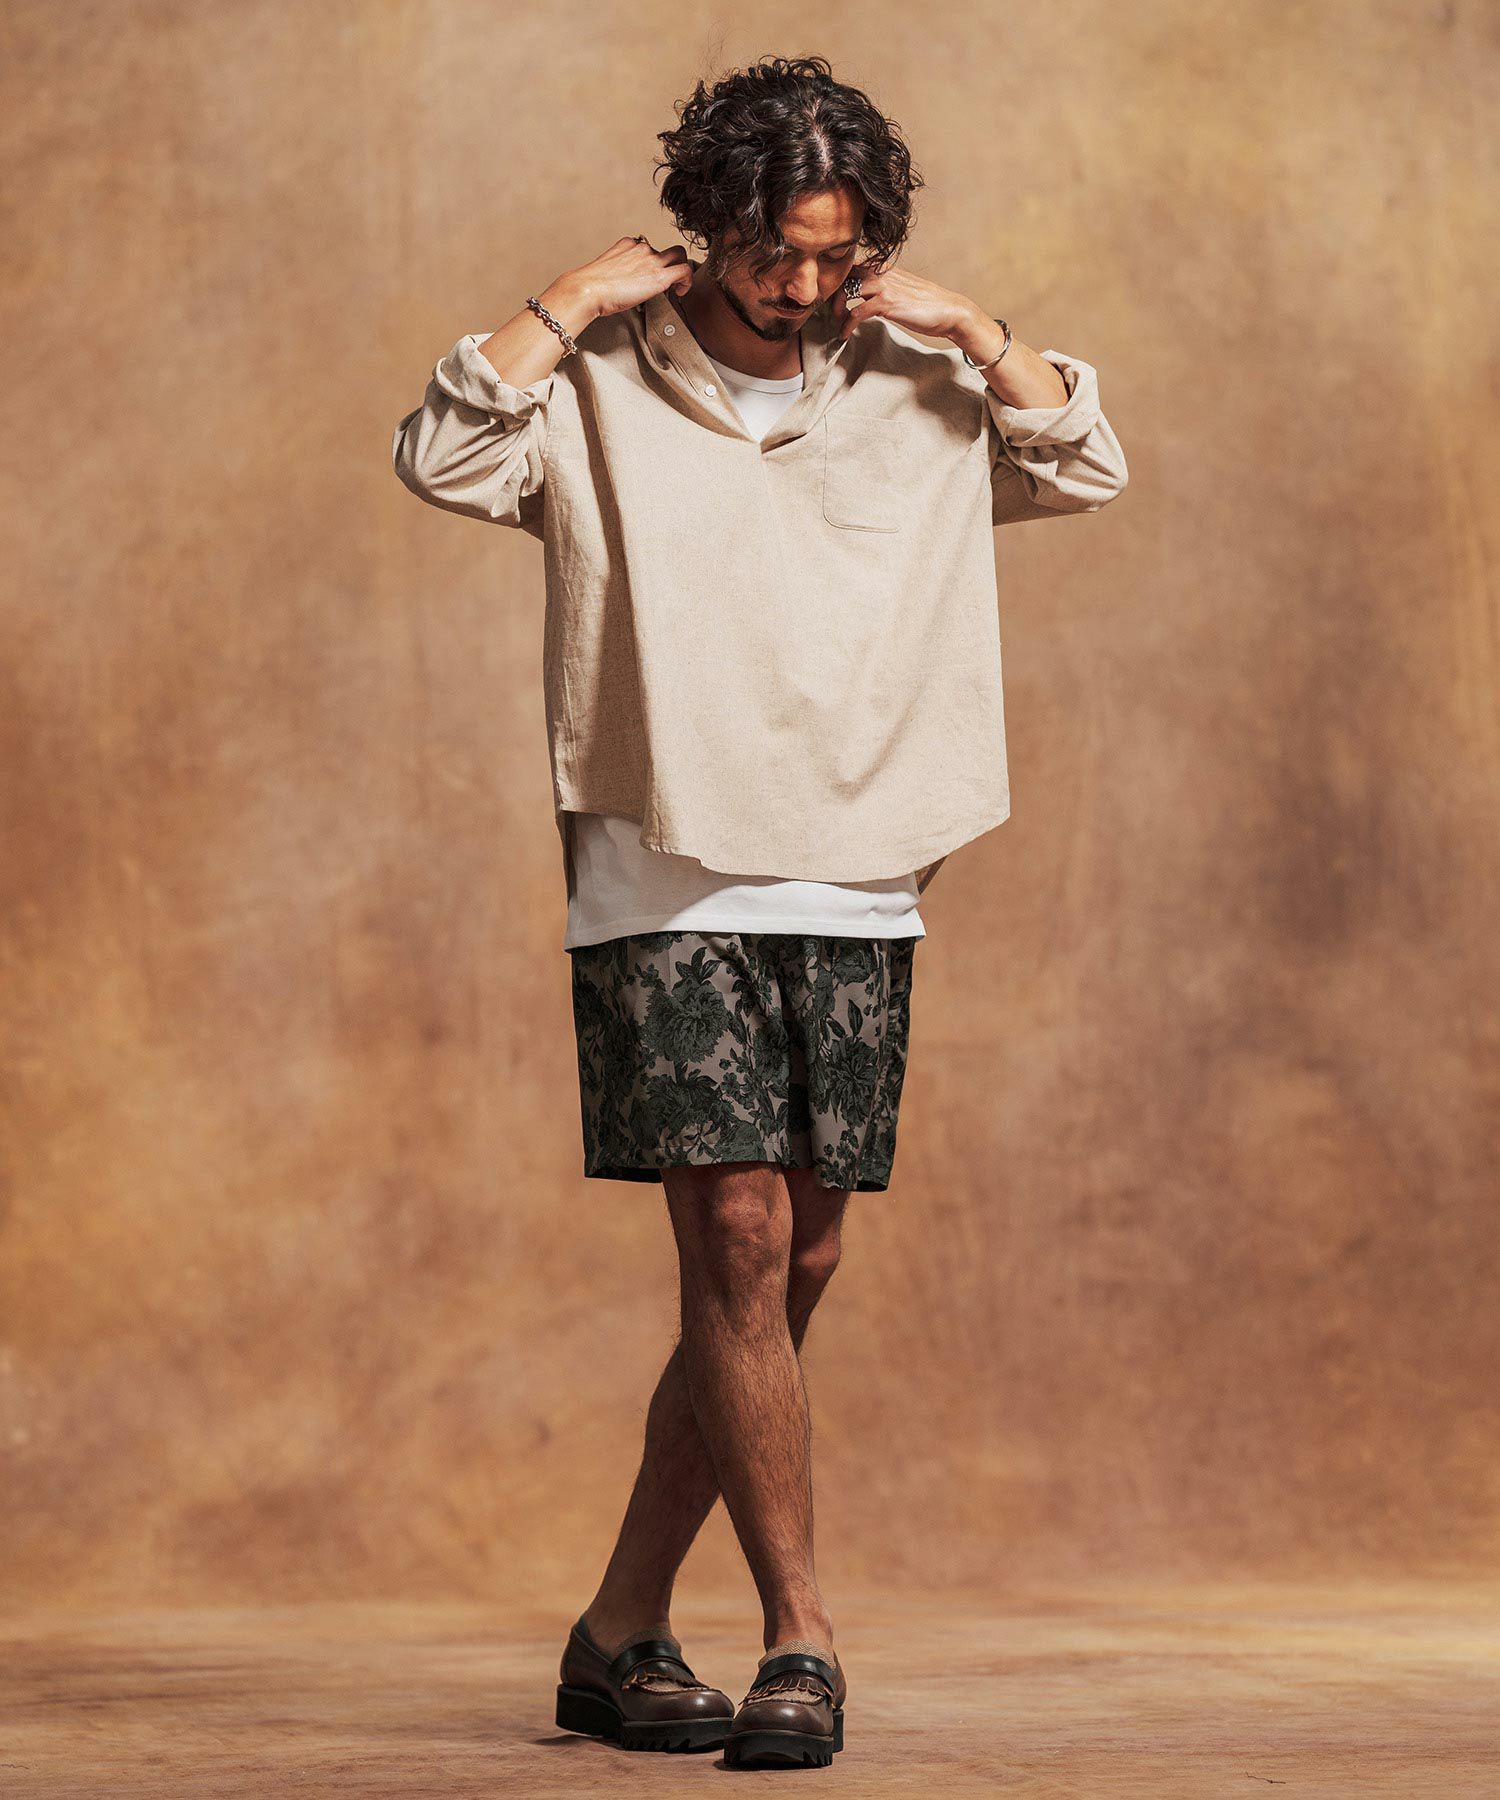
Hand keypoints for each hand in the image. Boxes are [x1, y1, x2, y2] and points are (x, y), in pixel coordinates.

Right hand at [565, 236, 695, 323]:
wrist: (588, 289)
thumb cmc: (591, 287)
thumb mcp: (605, 272)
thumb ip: (618, 272)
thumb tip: (620, 287)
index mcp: (627, 245)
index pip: (648, 248)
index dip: (653, 263)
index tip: (649, 278)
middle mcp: (641, 248)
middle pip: (666, 250)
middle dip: (671, 264)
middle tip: (668, 282)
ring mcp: (651, 260)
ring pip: (679, 256)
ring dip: (680, 271)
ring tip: (675, 288)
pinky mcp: (659, 276)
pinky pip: (685, 271)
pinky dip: (687, 281)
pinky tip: (680, 292)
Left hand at [832, 260, 975, 344]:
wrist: (950, 311)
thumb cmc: (929, 306)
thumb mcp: (904, 291)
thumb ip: (887, 290)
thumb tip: (872, 299)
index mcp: (886, 269)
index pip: (853, 266)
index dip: (839, 280)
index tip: (834, 298)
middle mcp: (882, 273)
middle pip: (844, 274)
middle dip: (832, 291)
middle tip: (831, 311)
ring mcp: (884, 286)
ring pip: (845, 290)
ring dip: (836, 309)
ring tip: (838, 323)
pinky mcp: (887, 303)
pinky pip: (856, 312)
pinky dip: (846, 325)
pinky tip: (845, 335)